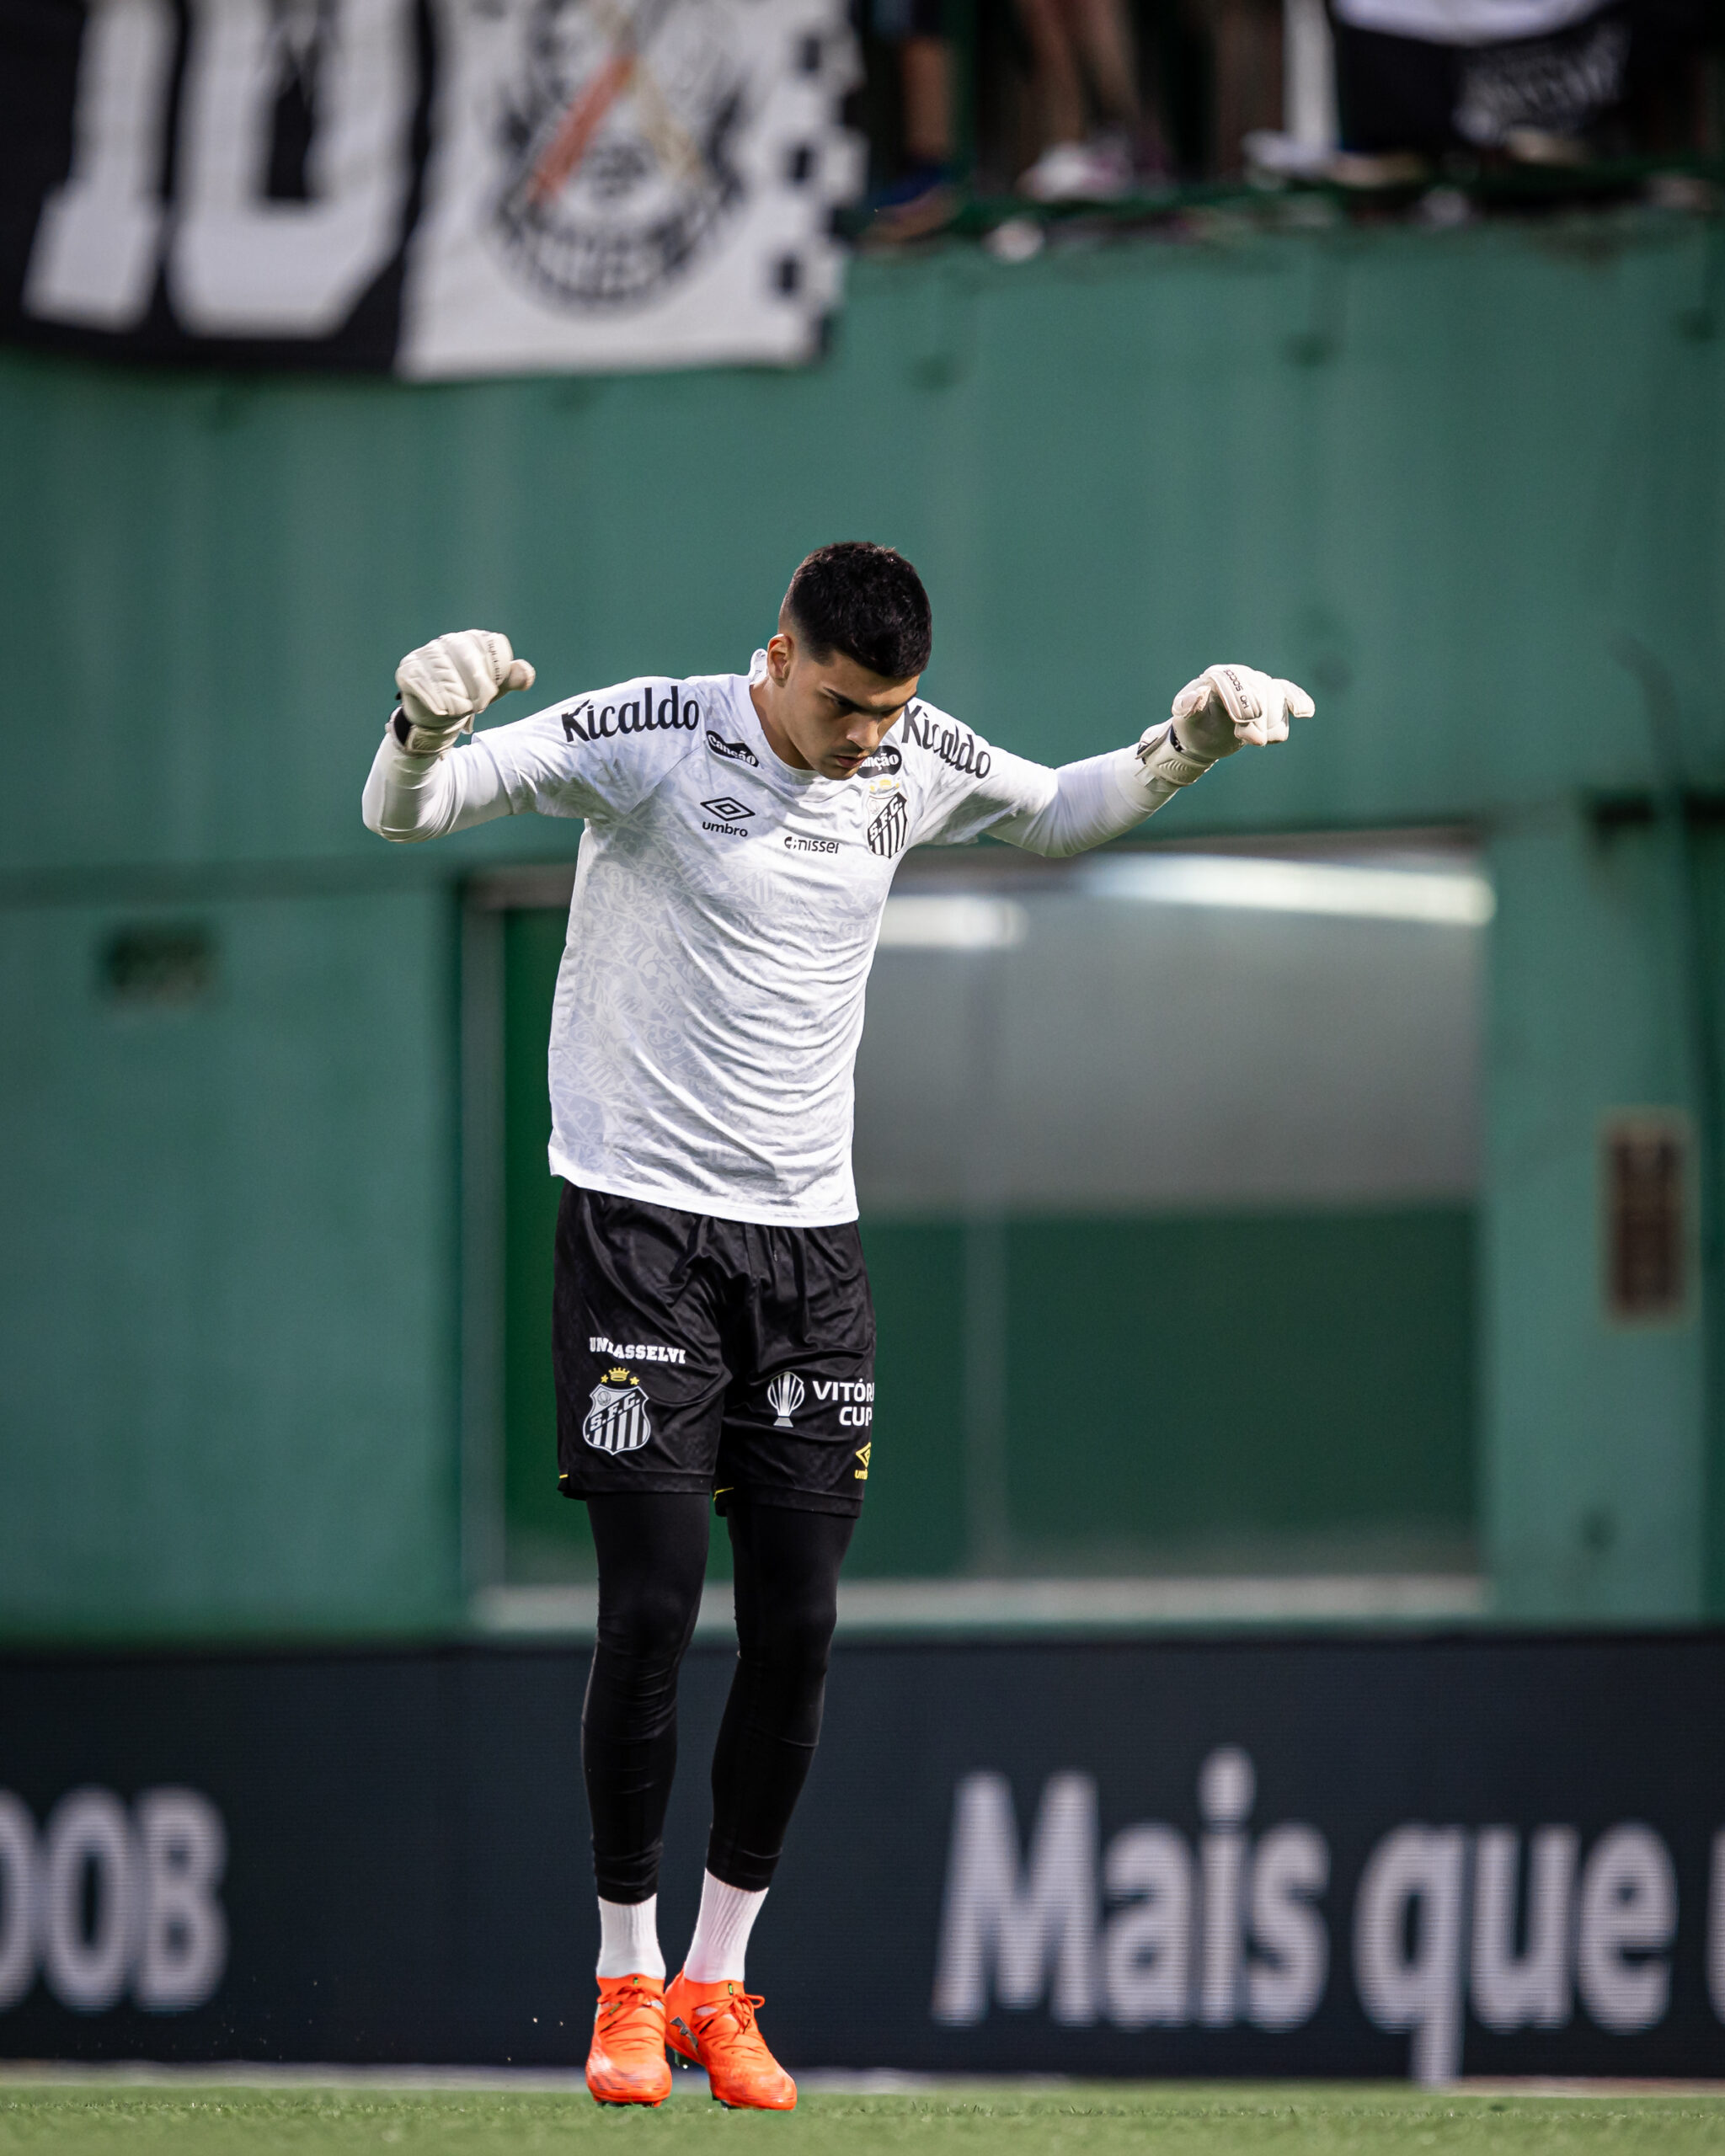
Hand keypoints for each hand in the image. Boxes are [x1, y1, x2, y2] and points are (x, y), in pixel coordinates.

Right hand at [392, 630, 535, 754]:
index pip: (486, 648)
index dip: (490, 674)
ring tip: (459, 709)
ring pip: (444, 673)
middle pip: (466, 659)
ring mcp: (425, 654)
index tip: (490, 693)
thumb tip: (526, 673)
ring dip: (455, 697)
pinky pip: (422, 682)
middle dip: (475, 687)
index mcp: (470, 640)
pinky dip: (434, 699)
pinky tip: (442, 711)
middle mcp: (446, 642)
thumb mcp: (495, 688)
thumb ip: (512, 679)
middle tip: (478, 706)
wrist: (439, 713)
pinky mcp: (408, 669)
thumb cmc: (469, 696)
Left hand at [1168, 664, 1312, 760]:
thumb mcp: (1186, 721)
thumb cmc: (1194, 727)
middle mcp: (1239, 675)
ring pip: (1276, 695)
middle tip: (1250, 741)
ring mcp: (1257, 684)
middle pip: (1259, 690)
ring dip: (1272, 721)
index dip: (1241, 705)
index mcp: (1216, 677)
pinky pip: (1288, 693)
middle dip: (1257, 719)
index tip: (1243, 729)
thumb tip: (1199, 693)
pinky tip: (1305, 712)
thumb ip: (1188, 707)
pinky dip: (1297, 701)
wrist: (1205, 737)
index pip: (1234, 683)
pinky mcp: (1271, 696)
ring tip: (1258, 741)